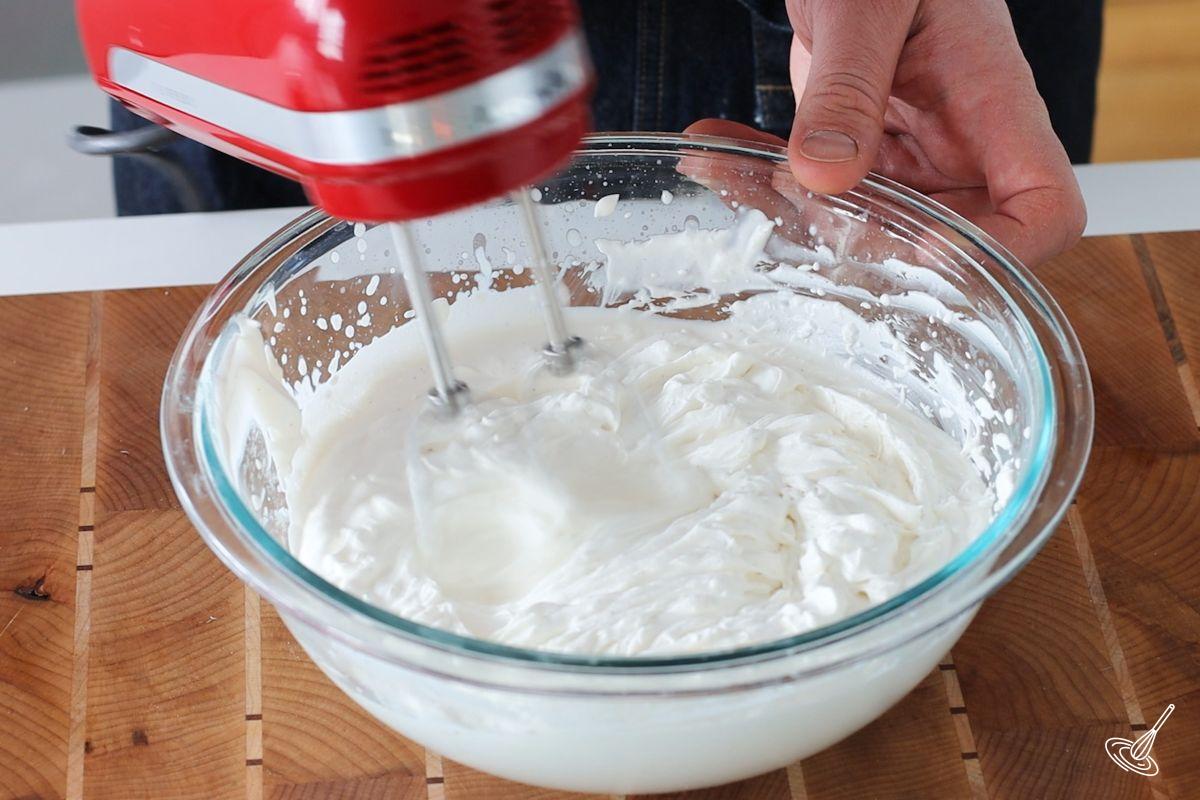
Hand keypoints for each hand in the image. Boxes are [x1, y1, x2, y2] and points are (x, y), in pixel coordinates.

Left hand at [689, 0, 1085, 266]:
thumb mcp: (867, 4)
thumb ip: (849, 84)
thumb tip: (825, 174)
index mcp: (996, 105)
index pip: (1045, 209)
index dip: (1001, 250)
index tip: (925, 249)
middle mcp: (959, 145)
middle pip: (946, 242)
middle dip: (864, 243)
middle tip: (791, 199)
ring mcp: (908, 156)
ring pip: (863, 226)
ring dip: (785, 211)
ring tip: (719, 164)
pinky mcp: (856, 154)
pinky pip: (814, 192)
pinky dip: (758, 179)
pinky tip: (712, 148)